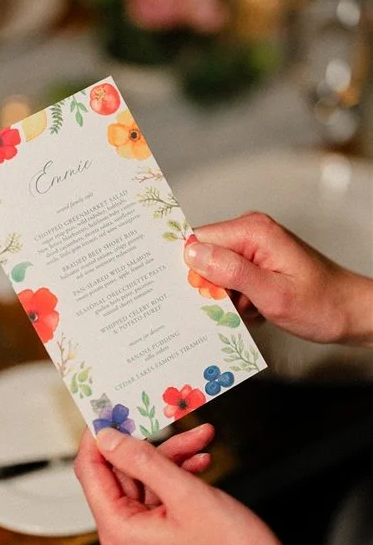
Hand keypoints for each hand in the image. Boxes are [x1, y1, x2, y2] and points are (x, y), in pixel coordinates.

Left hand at [75, 426, 322, 544]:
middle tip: (172, 421)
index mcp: (119, 534)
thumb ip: (142, 460)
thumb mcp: (185, 492)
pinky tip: (201, 463)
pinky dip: (178, 479)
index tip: (110, 411)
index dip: (98, 438)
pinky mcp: (162, 543)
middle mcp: (124, 544)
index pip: (90, 473)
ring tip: (200, 440)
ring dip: (172, 460)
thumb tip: (107, 438)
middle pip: (122, 477)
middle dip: (153, 447)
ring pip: (146, 484)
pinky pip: (160, 500)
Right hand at [184, 212, 372, 345]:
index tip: (202, 296)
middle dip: (213, 288)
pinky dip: (238, 301)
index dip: (192, 270)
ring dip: (227, 299)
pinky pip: (229, 281)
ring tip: (254, 309)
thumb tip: (191, 253)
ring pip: (215, 274)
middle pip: (204, 258)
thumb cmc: (322, 305)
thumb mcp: (273, 294)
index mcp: (252, 231)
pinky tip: (257, 310)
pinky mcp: (256, 263)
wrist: (352, 314)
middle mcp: (250, 232)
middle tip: (239, 306)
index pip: (197, 240)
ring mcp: (253, 247)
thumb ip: (231, 271)